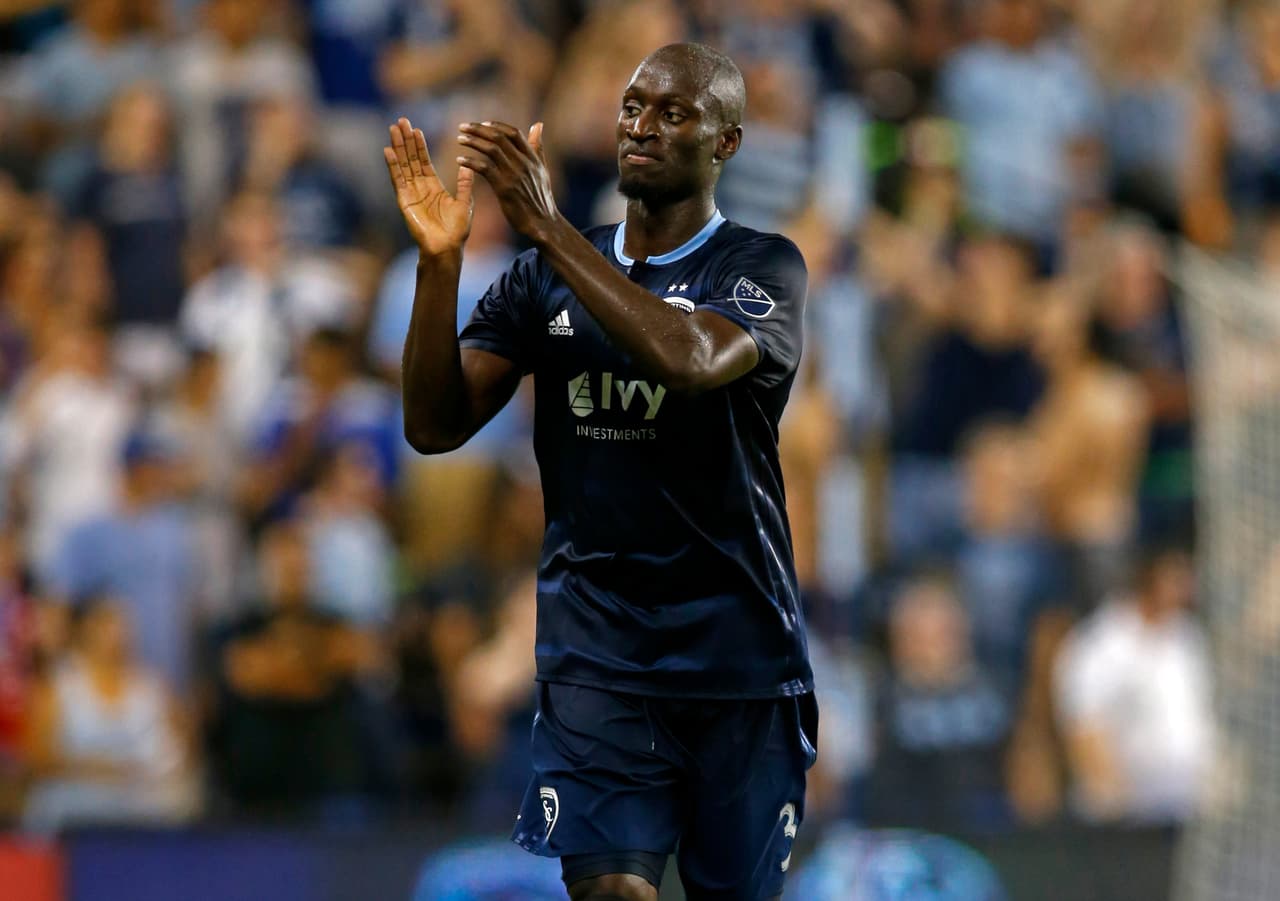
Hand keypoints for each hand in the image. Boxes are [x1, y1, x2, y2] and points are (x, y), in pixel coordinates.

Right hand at [384, 117, 472, 256]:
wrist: (446, 248)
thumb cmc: (456, 231)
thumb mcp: (464, 203)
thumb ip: (464, 184)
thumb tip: (468, 166)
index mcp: (434, 187)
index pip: (424, 161)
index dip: (420, 145)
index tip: (416, 129)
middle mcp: (420, 188)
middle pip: (411, 159)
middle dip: (406, 140)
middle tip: (400, 121)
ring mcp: (411, 193)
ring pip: (403, 165)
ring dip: (398, 147)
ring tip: (393, 129)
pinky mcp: (404, 201)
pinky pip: (397, 180)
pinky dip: (392, 166)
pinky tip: (388, 151)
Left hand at [457, 121, 558, 240]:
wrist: (543, 223)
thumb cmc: (541, 198)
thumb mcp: (542, 170)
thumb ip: (537, 147)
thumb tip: (538, 124)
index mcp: (532, 158)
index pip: (513, 133)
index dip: (496, 125)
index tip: (482, 123)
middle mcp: (523, 163)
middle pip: (499, 137)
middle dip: (479, 129)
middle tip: (463, 127)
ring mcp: (514, 175)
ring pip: (491, 149)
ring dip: (473, 141)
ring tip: (459, 139)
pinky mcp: (504, 188)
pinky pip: (485, 169)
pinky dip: (471, 162)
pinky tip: (460, 160)